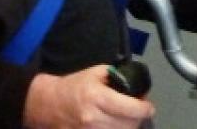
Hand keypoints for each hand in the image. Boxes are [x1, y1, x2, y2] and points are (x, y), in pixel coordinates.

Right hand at [23, 65, 154, 127]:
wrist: (49, 104)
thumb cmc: (73, 87)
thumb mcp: (94, 73)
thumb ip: (116, 76)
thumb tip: (137, 88)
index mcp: (97, 97)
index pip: (132, 109)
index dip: (145, 108)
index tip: (148, 105)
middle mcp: (94, 118)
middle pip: (130, 124)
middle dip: (137, 117)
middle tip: (136, 110)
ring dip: (127, 126)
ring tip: (123, 117)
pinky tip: (113, 124)